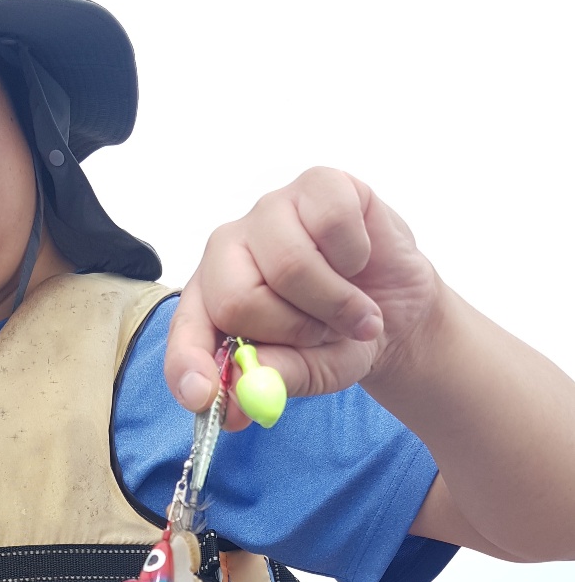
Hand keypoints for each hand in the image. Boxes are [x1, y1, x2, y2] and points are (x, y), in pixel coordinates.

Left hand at [165, 168, 440, 429]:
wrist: (396, 307)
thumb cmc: (338, 338)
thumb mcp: (309, 372)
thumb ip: (273, 379)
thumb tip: (241, 396)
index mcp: (212, 303)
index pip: (185, 333)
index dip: (189, 365)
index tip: (204, 397)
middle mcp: (230, 251)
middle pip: (236, 299)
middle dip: (291, 330)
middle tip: (323, 335)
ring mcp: (270, 213)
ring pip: (290, 266)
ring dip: (335, 303)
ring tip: (349, 306)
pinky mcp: (317, 185)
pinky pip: (334, 226)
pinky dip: (357, 256)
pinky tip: (358, 259)